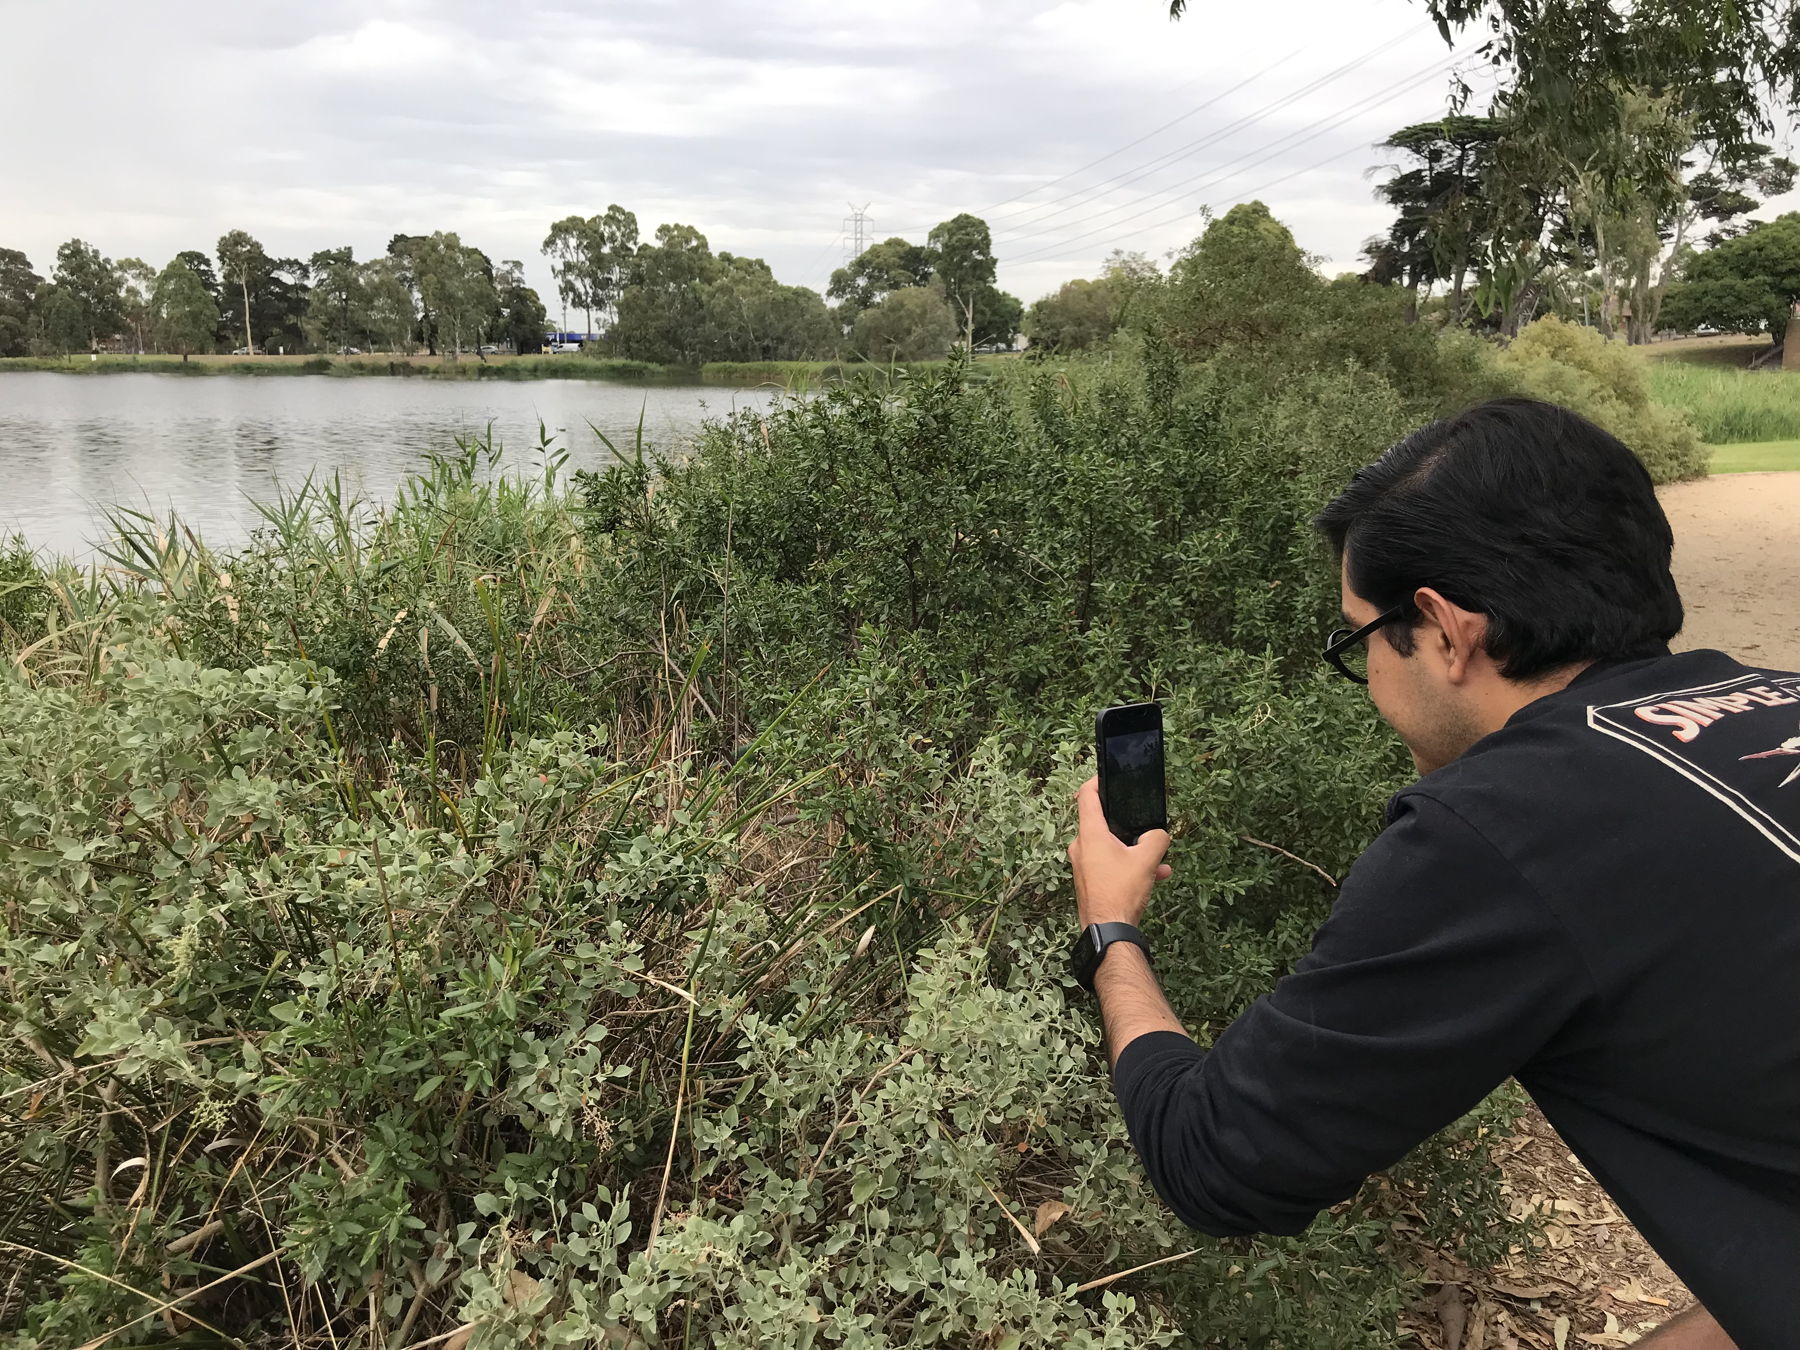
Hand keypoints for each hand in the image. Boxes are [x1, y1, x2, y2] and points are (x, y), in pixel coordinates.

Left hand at [1068, 776, 1171, 927]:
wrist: (1109, 931)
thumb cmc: (1121, 892)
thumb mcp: (1147, 860)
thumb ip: (1156, 838)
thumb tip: (1157, 835)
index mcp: (1090, 834)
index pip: (1086, 796)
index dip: (1097, 781)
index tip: (1107, 776)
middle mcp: (1081, 847)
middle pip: (1102, 823)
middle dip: (1127, 824)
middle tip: (1144, 826)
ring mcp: (1083, 865)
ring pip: (1111, 847)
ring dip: (1134, 851)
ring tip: (1159, 861)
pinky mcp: (1090, 880)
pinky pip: (1111, 865)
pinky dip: (1130, 867)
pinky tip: (1155, 877)